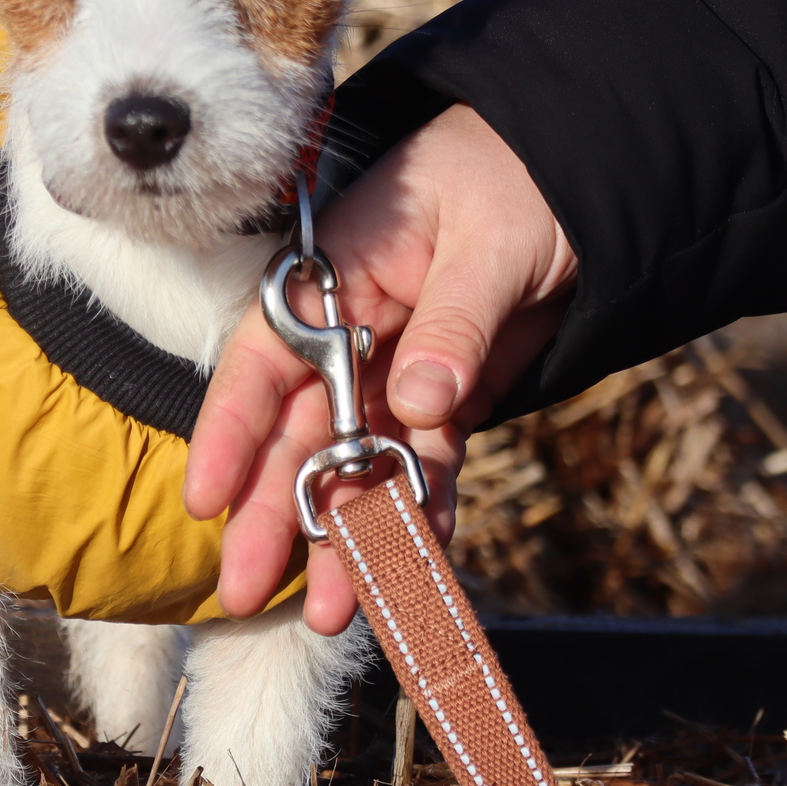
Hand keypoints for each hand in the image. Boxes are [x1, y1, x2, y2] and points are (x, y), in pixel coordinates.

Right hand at [186, 105, 579, 629]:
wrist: (581, 174)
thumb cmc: (512, 178)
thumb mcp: (486, 239)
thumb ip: (452, 323)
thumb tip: (420, 405)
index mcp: (333, 278)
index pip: (263, 361)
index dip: (230, 431)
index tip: (205, 499)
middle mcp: (349, 333)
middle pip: (299, 433)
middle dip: (272, 514)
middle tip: (242, 592)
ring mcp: (396, 371)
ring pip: (358, 465)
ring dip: (345, 535)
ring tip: (332, 611)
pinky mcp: (448, 398)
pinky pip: (428, 466)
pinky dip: (424, 512)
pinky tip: (417, 564)